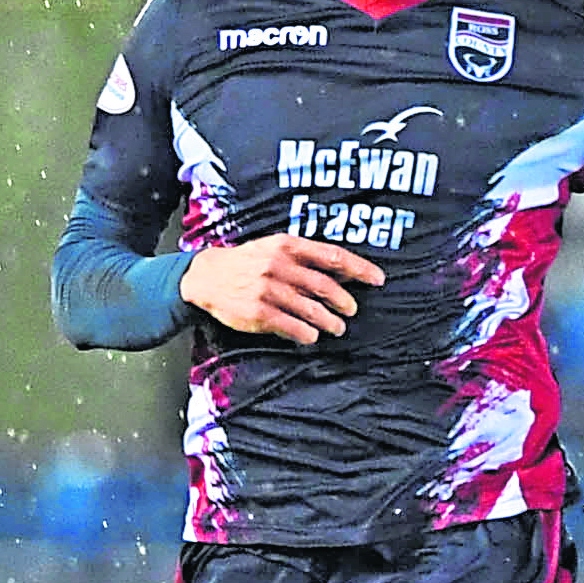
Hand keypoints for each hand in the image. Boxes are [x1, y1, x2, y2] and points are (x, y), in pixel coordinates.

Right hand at [178, 234, 384, 342]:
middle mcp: (279, 266)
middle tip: (351, 310)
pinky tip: (311, 336)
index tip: (377, 279)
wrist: (205, 276)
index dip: (359, 269)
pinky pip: (292, 326)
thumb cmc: (245, 262)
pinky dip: (306, 334)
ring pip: (311, 309)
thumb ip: (304, 257)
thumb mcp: (273, 247)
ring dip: (330, 322)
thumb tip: (342, 272)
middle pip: (325, 286)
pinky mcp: (259, 312)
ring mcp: (269, 290)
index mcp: (287, 246)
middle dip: (344, 301)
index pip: (333, 256)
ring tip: (337, 327)